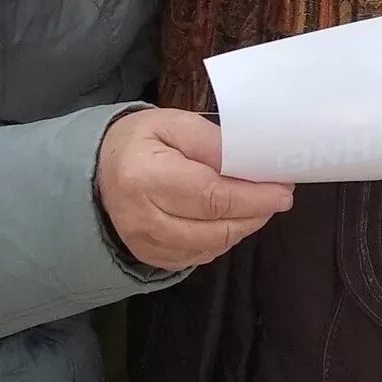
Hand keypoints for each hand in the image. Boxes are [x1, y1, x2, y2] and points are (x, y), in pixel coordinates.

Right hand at [96, 108, 292, 270]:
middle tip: (278, 195)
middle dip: (255, 213)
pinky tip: (231, 219)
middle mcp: (142, 219)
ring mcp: (145, 244)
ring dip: (243, 227)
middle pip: (215, 227)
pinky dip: (223, 239)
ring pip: (211, 246)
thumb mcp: (173, 124)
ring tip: (258, 205)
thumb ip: (212, 143)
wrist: (98, 171)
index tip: (283, 189)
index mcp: (145, 177)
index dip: (253, 197)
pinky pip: (199, 256)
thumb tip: (251, 162)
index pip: (211, 196)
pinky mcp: (151, 257)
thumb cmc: (141, 141)